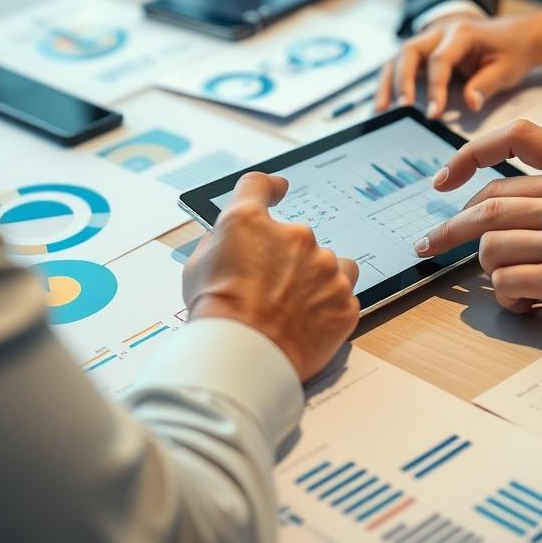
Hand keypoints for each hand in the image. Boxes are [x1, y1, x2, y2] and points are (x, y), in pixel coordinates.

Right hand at [184, 172, 360, 381]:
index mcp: (251, 222)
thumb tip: (231, 240)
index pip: (259, 186)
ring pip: (328, 264)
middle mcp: (294, 236)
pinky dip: (328, 306)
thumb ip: (220, 242)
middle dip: (285, 259)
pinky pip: (342, 295)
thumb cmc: (216, 316)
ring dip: (315, 278)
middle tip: (268, 289)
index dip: (268, 187)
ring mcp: (325, 268)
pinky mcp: (344, 299)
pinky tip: (307, 323)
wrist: (245, 356)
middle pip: (296, 237)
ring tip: (293, 307)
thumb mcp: (197, 267)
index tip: (278, 189)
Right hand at [375, 9, 541, 118]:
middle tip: (402, 107)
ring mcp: (429, 40)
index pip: (440, 60)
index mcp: (461, 33)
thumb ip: (486, 85)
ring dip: (388, 83)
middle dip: (402, 80)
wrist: (515, 34)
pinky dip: (390, 83)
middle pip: (410, 51)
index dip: (434, 88)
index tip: (433, 114)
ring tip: (380, 109)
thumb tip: (470, 104)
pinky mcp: (425, 52)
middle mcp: (439, 33)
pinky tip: (384, 104)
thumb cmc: (510, 51)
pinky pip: (400, 64)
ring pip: (399, 57)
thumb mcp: (506, 68)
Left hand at [414, 121, 541, 334]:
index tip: (444, 179)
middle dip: (449, 228)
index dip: (470, 154)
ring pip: (490, 246)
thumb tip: (510, 201)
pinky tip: (526, 303)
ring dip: (487, 271)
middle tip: (429, 244)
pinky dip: (506, 297)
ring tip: (513, 284)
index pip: (516, 137)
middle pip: (487, 204)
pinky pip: (506, 283)